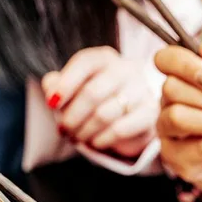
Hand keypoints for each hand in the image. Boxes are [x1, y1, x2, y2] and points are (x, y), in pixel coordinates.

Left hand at [42, 47, 157, 156]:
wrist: (130, 119)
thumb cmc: (98, 101)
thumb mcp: (74, 89)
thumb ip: (57, 84)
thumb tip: (51, 88)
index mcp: (105, 58)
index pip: (85, 63)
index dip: (65, 84)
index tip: (52, 104)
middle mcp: (126, 69)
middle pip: (92, 92)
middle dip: (73, 115)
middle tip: (64, 129)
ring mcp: (141, 90)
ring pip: (104, 114)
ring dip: (85, 130)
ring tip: (78, 138)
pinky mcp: (149, 114)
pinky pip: (120, 129)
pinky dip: (103, 139)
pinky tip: (95, 142)